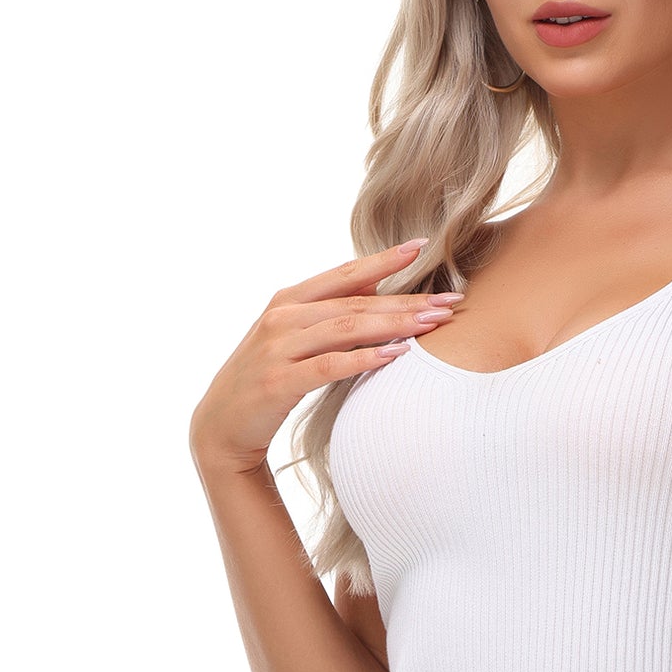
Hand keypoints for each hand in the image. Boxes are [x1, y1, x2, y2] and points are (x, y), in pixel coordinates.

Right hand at [188, 237, 464, 477]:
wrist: (222, 424)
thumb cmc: (268, 377)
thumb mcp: (294, 337)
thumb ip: (330, 312)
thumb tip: (378, 288)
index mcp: (288, 300)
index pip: (344, 274)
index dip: (383, 260)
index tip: (422, 246)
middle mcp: (282, 317)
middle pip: (355, 303)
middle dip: (405, 301)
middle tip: (449, 301)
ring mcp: (278, 348)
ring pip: (346, 329)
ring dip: (393, 325)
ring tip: (433, 324)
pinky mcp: (279, 382)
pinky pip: (329, 366)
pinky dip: (364, 359)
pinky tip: (396, 356)